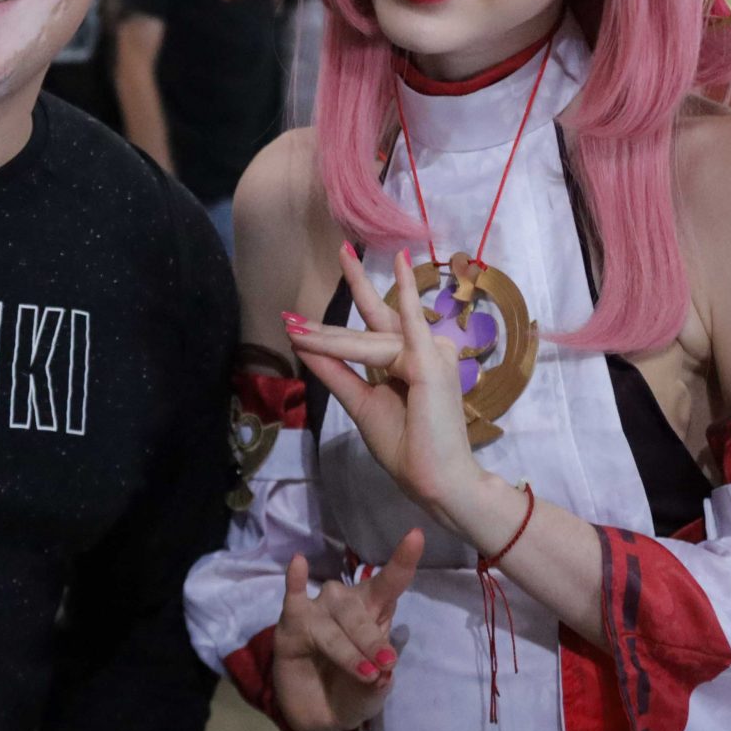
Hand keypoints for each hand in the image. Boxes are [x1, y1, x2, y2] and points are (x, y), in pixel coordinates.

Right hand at [269, 529, 421, 730]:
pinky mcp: (291, 624)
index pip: (388, 582)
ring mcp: (316, 612)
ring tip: (364, 673)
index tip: (416, 536)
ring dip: (348, 646)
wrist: (318, 715)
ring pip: (333, 617)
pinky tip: (298, 564)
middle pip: (358, 610)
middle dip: (372, 639)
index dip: (402, 560)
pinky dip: (295, 581)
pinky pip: (292, 598)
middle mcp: (345, 604)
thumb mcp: (374, 692)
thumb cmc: (353, 691)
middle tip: (384, 667)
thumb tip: (379, 674)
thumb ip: (379, 683)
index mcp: (373, 611)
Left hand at [287, 244, 490, 526]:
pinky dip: (404, 297)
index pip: (372, 330)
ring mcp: (431, 354)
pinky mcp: (433, 362)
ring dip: (331, 339)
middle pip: (376, 320)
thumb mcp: (360, 403)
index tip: (297, 318)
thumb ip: (335, 372)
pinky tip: (401, 263)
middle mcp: (422, 350)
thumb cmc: (406, 448)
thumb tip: (304, 345)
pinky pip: (406, 328)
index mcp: (406, 361)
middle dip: (352, 291)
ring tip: (295, 329)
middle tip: (340, 250)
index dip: (335, 325)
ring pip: (372, 339)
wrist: (434, 480)